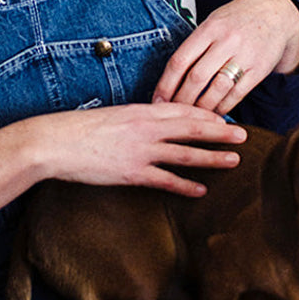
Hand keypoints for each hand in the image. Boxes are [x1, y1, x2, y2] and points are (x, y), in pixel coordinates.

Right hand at [0, 102, 247, 235]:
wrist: (54, 141)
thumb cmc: (78, 129)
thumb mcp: (112, 117)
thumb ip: (135, 121)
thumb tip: (151, 125)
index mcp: (141, 110)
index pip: (182, 109)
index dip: (206, 114)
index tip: (224, 118)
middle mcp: (146, 127)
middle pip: (192, 128)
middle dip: (220, 131)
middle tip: (244, 134)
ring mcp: (141, 150)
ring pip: (186, 153)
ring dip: (212, 157)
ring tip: (234, 160)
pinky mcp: (131, 172)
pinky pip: (165, 179)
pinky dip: (186, 185)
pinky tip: (202, 190)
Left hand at [152, 0, 298, 114]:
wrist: (276, 13)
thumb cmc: (237, 20)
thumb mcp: (213, 22)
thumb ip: (194, 46)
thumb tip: (169, 78)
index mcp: (209, 28)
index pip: (180, 60)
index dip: (165, 84)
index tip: (156, 100)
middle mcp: (226, 41)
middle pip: (196, 77)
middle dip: (180, 100)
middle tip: (171, 113)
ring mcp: (245, 55)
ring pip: (216, 89)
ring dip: (201, 108)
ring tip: (191, 118)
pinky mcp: (260, 69)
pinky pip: (237, 94)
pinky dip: (223, 107)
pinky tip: (214, 113)